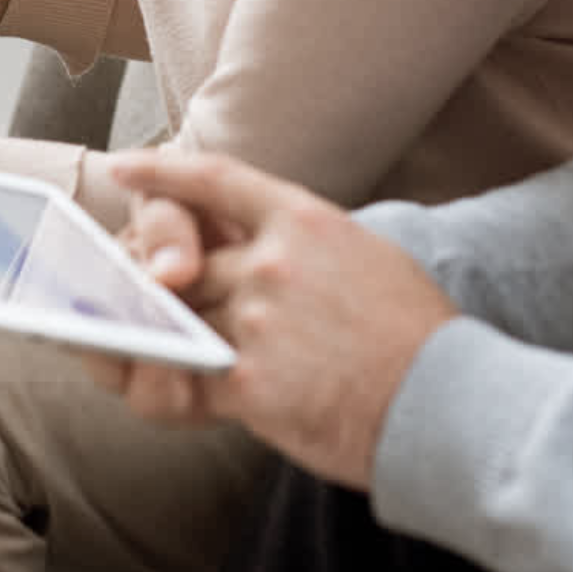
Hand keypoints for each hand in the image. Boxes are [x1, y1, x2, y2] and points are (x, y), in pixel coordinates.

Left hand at [82, 149, 458, 491]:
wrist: (447, 404)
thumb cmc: (418, 338)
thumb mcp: (367, 259)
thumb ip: (305, 249)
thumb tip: (255, 255)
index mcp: (305, 221)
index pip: (214, 181)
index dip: (162, 172)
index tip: (125, 167)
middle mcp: (274, 262)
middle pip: (183, 266)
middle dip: (160, 290)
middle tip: (140, 304)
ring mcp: (257, 320)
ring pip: (179, 322)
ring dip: (170, 342)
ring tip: (158, 354)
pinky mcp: (247, 381)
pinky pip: (187, 380)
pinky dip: (178, 390)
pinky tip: (175, 395)